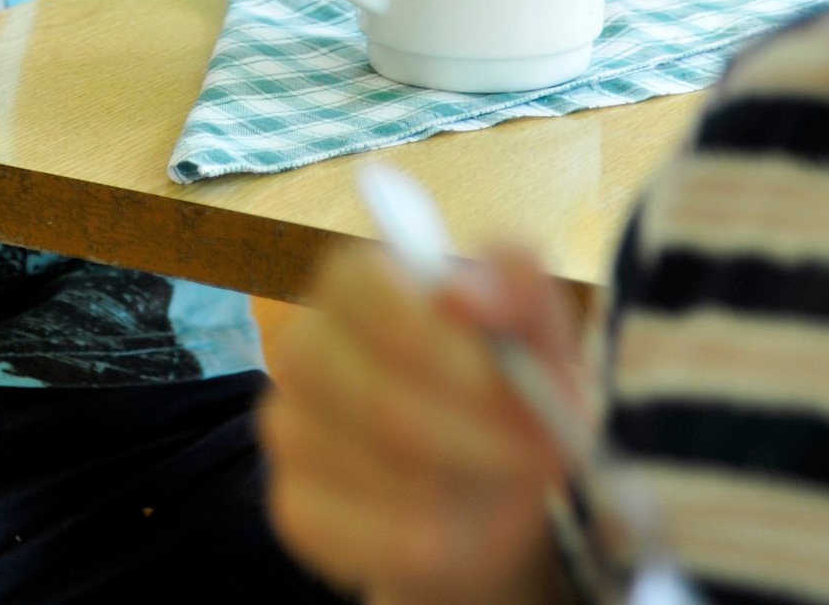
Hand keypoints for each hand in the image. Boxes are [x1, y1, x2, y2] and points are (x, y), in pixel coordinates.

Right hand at [260, 243, 579, 604]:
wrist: (488, 498)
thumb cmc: (508, 399)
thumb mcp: (538, 338)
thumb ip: (518, 288)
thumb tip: (461, 293)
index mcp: (356, 289)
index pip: (356, 285)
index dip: (430, 334)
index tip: (504, 378)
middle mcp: (305, 350)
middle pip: (371, 393)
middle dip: (473, 434)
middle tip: (539, 455)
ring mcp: (289, 430)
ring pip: (373, 466)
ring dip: (465, 490)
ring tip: (507, 491)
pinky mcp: (292, 507)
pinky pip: (354, 532)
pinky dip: (426, 542)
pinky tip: (457, 533)